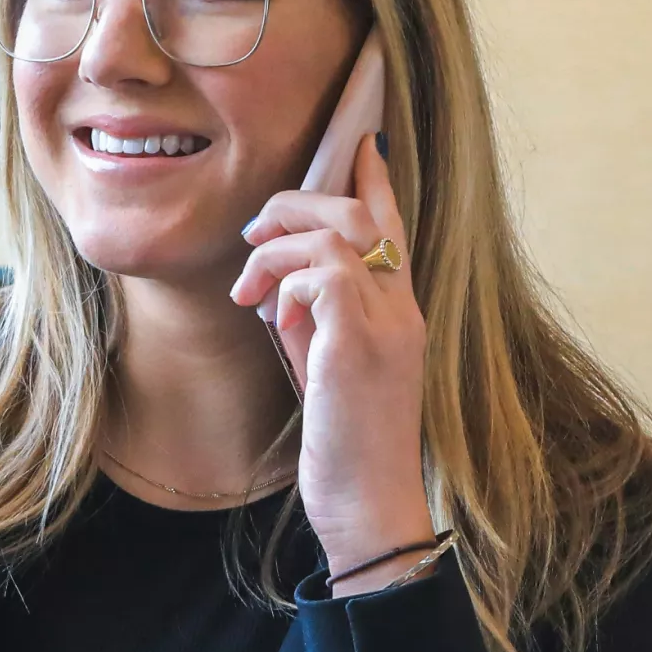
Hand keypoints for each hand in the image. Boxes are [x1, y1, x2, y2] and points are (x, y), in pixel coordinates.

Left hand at [231, 132, 433, 589]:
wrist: (369, 507)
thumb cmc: (344, 448)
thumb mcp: (326, 370)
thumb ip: (314, 322)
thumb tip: (279, 288)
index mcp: (400, 313)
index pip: (394, 226)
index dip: (374, 180)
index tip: (359, 144)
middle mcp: (402, 310)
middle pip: (358, 213)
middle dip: (295, 206)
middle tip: (252, 237)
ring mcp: (387, 325)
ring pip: (337, 234)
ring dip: (278, 248)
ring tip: (248, 287)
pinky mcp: (360, 346)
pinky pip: (324, 274)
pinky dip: (288, 283)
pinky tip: (273, 316)